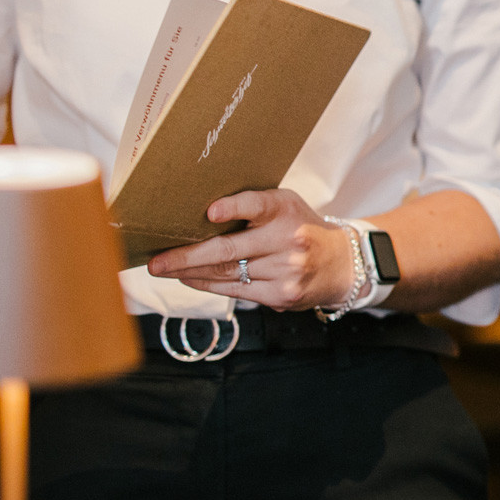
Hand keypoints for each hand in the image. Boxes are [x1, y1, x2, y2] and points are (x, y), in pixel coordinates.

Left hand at [146, 189, 360, 311]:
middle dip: (187, 256)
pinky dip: (208, 285)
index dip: (235, 208)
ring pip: (227, 274)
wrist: (342, 263)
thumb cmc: (302, 228)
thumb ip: (253, 209)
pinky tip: (191, 279)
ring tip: (165, 269)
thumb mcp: (286, 206)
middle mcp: (289, 240)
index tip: (211, 211)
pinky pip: (236, 291)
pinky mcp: (282, 295)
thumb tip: (198, 218)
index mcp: (287, 210)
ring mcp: (286, 271)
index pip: (259, 205)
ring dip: (190, 273)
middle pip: (229, 250)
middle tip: (157, 261)